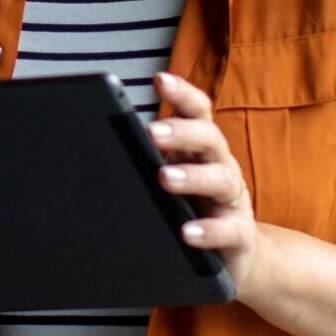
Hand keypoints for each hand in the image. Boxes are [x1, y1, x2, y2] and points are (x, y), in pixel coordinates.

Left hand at [151, 71, 265, 288]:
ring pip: (221, 179)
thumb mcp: (170, 177)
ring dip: (192, 176)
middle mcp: (220, 166)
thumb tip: (96, 144)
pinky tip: (186, 232)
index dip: (182, 94)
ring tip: (165, 178)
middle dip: (182, 131)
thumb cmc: (192, 206)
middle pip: (209, 138)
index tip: (160, 79)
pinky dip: (208, 230)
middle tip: (153, 131)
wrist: (237, 256)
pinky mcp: (240, 234)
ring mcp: (232, 200)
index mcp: (200, 149)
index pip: (197, 112)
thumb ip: (145, 158)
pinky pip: (229, 230)